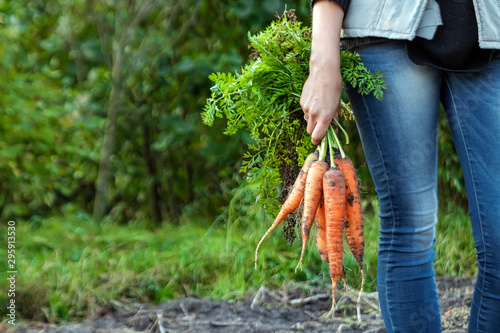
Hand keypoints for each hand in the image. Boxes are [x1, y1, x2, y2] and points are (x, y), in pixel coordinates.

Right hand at [300, 0, 343, 145]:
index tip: (319, 141)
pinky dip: (309, 110)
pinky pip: (305, 112)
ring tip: (319, 108)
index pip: (317, 136)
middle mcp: (314, 114)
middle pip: (310, 131)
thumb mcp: (337, 105)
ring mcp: (306, 108)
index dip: (317, 141)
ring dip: (312, 120)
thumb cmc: (334, 88)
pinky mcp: (301, 102)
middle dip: (314, 130)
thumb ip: (334, 119)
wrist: (324, 72)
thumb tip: (335, 131)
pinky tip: (315, 101)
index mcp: (325, 116)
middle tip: (320, 125)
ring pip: (307, 120)